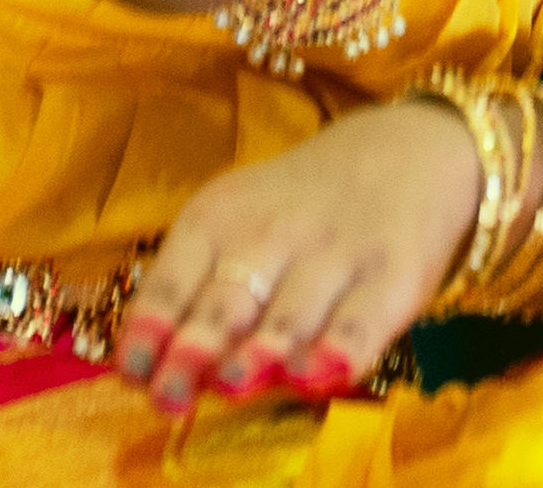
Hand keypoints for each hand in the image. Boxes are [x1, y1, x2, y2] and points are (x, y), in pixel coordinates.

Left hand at [118, 100, 478, 409]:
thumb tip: (153, 372)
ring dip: (258, 350)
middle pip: (225, 300)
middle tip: (170, 392)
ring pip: (288, 314)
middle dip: (194, 346)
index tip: (133, 372)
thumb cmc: (302, 206)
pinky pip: (360, 323)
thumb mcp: (238, 220)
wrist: (409, 152)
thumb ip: (197, 290)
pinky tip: (317, 372)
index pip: (173, 279)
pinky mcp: (393, 280)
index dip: (149, 328)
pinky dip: (338, 349)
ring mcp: (336, 256)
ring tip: (232, 380)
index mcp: (219, 218)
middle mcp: (273, 233)